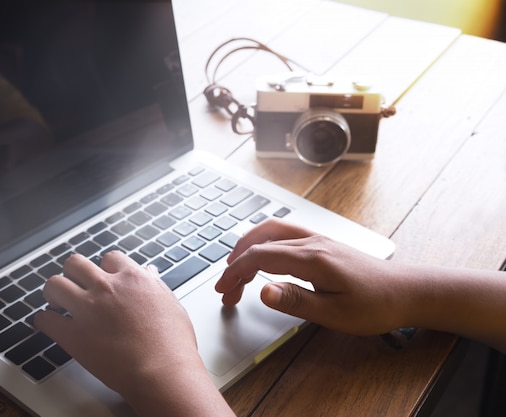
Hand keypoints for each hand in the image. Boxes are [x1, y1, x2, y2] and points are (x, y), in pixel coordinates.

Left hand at [34, 252, 234, 416]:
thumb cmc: (173, 345)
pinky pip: (46, 320)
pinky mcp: (73, 335)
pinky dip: (44, 321)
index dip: (104, 268)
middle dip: (73, 273)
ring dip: (54, 291)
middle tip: (74, 284)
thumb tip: (149, 273)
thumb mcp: (172, 305)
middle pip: (76, 263)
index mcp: (133, 279)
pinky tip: (47, 324)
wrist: (162, 372)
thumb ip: (156, 286)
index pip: (109, 258)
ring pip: (55, 284)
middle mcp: (107, 288)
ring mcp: (88, 309)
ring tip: (56, 301)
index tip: (103, 278)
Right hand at [215, 219, 404, 335]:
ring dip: (247, 247)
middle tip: (225, 287)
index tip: (223, 291)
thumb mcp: (334, 314)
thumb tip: (261, 291)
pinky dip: (263, 242)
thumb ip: (295, 301)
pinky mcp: (322, 242)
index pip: (260, 257)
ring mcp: (317, 239)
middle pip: (260, 242)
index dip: (235, 273)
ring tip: (235, 268)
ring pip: (270, 231)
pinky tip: (261, 255)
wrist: (407, 292)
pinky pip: (283, 233)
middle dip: (236, 262)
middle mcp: (312, 242)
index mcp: (312, 259)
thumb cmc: (375, 306)